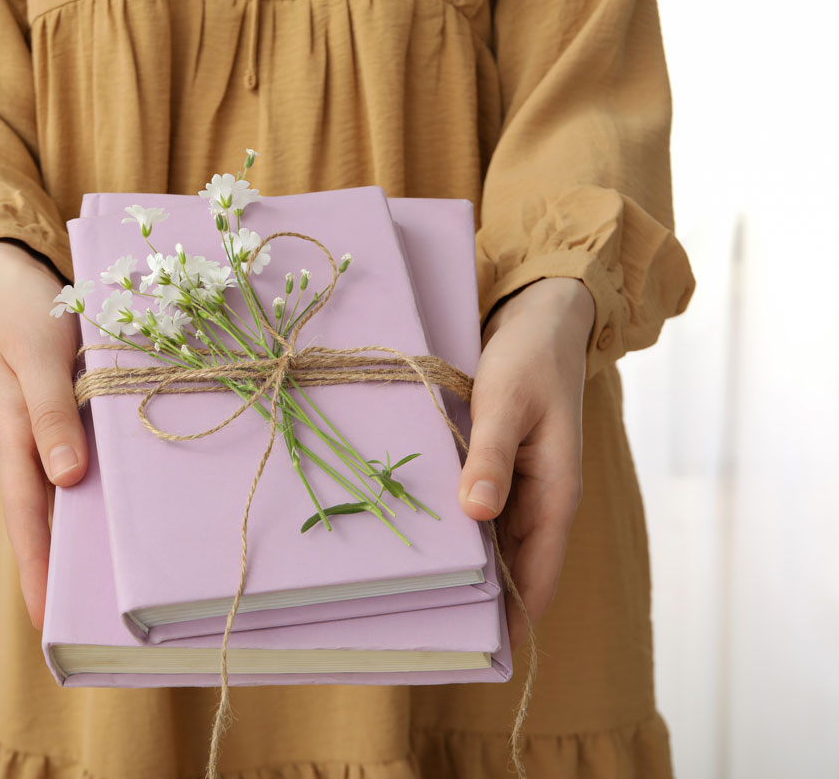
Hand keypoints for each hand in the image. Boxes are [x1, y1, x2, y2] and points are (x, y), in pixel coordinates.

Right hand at [0, 240, 87, 629]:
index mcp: (14, 434)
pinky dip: (91, 495)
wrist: (15, 276)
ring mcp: (45, 431)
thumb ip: (50, 413)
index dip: (37, 564)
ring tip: (99, 585)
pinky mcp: (66, 416)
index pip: (27, 514)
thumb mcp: (35, 356)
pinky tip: (116, 514)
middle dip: (53, 569)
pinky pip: (77, 465)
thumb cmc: (25, 314)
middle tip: (75, 624)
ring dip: (75, 538)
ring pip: (59, 497)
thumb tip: (66, 478)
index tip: (46, 618)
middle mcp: (29, 442)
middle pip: (40, 517)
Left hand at [457, 277, 594, 648]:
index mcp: (556, 495)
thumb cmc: (528, 359)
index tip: (479, 652)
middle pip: (513, 570)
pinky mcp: (498, 472)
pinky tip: (420, 545)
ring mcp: (520, 489)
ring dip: (466, 571)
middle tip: (430, 634)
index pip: (537, 575)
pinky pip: (479, 516)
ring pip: (493, 546)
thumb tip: (478, 514)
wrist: (540, 321)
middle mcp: (540, 501)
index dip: (513, 617)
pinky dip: (457, 533)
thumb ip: (492, 457)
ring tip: (417, 603)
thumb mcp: (506, 402)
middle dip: (481, 604)